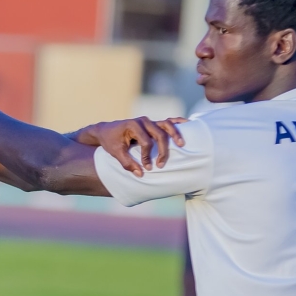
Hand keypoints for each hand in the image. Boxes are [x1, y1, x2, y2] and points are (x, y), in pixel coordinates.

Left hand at [67, 117, 186, 176]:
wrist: (106, 131)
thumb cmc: (110, 141)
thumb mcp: (115, 152)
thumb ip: (127, 163)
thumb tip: (141, 174)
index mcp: (132, 125)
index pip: (146, 141)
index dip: (147, 156)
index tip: (147, 167)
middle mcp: (143, 121)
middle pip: (159, 134)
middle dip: (162, 150)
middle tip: (161, 164)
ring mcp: (149, 121)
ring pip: (166, 125)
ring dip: (175, 134)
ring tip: (182, 144)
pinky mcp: (153, 123)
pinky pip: (168, 121)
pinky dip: (178, 123)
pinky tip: (188, 125)